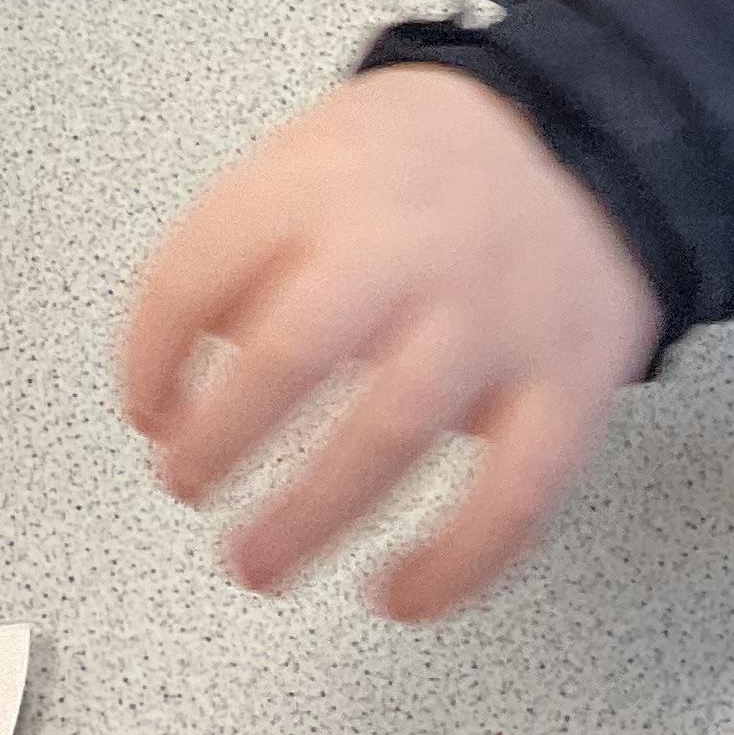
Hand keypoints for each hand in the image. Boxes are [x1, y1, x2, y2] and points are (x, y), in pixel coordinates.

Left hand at [120, 66, 660, 623]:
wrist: (584, 136)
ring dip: (310, 517)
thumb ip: (241, 255)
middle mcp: (405, 248)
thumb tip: (180, 378)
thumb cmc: (413, 170)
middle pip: (292, 351)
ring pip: (392, 431)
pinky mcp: (571, 384)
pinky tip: (401, 597)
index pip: (198, 273)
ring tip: (256, 565)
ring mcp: (492, 319)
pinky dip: (456, 563)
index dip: (150, 357)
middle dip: (220, 439)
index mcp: (319, 185)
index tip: (149, 413)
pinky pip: (516, 493)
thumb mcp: (306, 158)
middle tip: (186, 487)